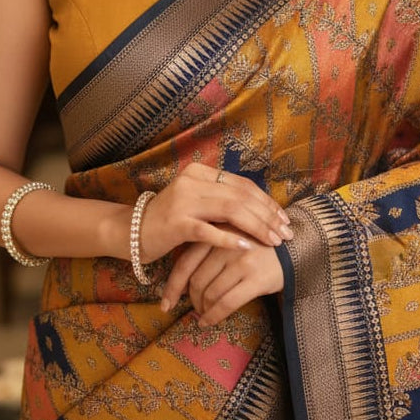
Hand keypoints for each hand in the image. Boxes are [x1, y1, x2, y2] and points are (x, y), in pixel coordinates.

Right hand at [139, 162, 290, 263]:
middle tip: (286, 232)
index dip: (266, 201)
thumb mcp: (196, 203)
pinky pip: (210, 231)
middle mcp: (192, 181)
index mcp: (200, 172)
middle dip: (268, 216)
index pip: (242, 184)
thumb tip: (262, 209)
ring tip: (273, 241)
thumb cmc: (169, 220)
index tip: (284, 218)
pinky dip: (231, 239)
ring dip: (257, 227)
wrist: (132, 232)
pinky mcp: (176, 223)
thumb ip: (222, 201)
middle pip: (241, 196)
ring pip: (230, 210)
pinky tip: (247, 248)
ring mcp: (183, 201)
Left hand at [160, 239, 283, 325]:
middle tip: (194, 309)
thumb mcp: (232, 237)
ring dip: (203, 310)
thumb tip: (183, 282)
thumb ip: (210, 248)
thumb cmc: (258, 245)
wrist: (297, 248)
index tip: (165, 303)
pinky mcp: (257, 278)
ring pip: (210, 293)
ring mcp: (242, 261)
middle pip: (197, 281)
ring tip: (204, 315)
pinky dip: (214, 317)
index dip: (172, 286)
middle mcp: (228, 245)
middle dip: (191, 300)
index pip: (185, 262)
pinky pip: (227, 303)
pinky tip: (209, 323)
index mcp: (217, 232)